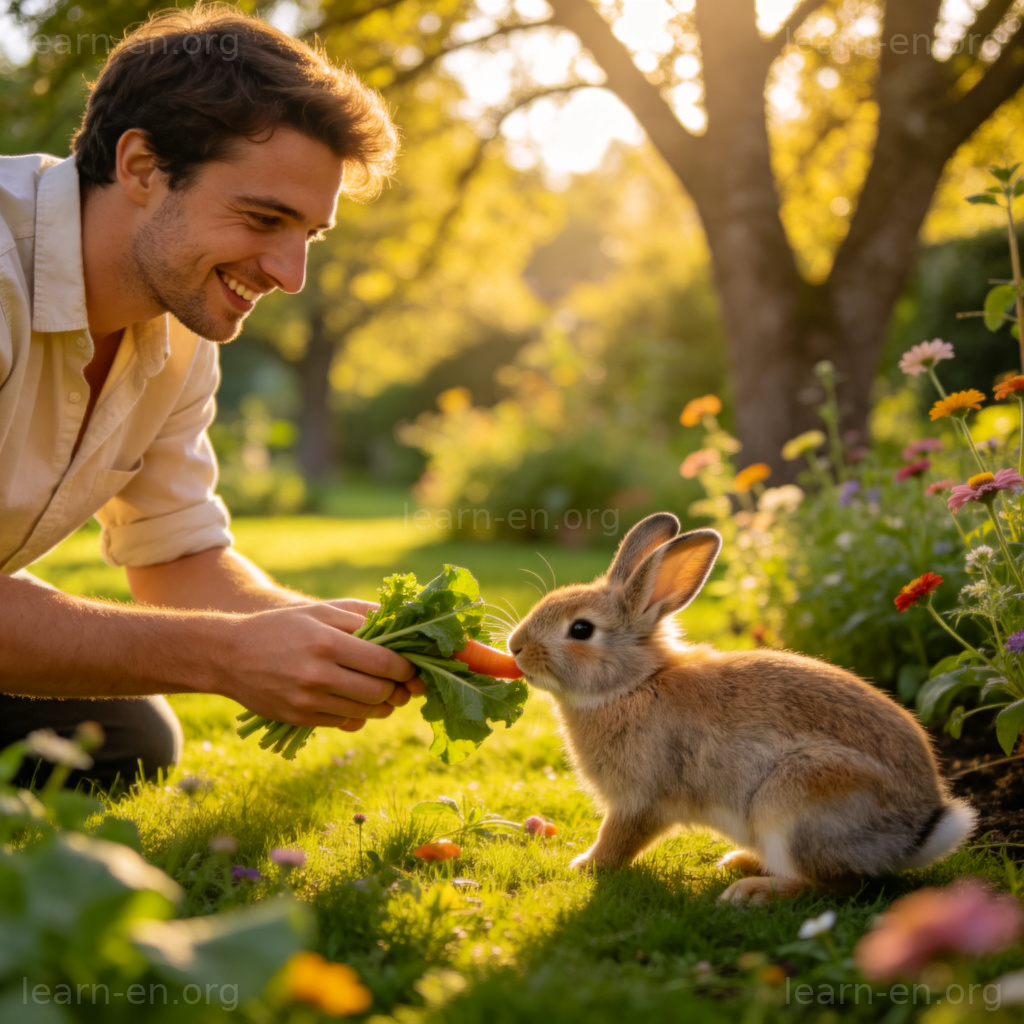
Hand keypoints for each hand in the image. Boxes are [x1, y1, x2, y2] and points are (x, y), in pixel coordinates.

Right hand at [213, 602, 420, 727]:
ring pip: (365, 712)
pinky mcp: (299, 718)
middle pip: (379, 692)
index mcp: (327, 642)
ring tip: (384, 692)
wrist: (229, 655)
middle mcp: (317, 674)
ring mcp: (307, 700)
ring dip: (383, 705)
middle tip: (403, 682)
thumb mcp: (321, 611)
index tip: (411, 665)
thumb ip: (363, 614)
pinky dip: (359, 715)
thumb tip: (404, 622)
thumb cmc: (283, 626)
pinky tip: (358, 702)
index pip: (384, 662)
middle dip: (398, 688)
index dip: (406, 667)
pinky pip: (344, 723)